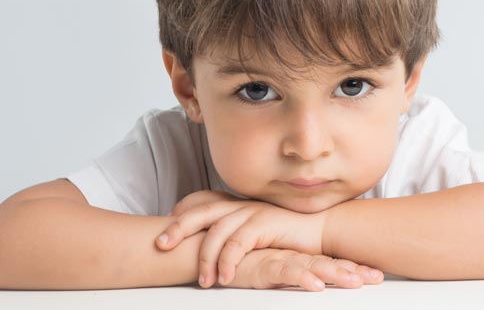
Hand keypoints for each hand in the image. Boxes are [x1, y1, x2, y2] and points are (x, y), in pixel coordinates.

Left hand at [155, 190, 326, 287]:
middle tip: (160, 245)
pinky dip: (227, 261)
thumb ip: (237, 232)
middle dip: (178, 228)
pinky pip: (238, 244)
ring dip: (205, 258)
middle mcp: (241, 204)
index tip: (167, 228)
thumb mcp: (258, 229)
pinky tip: (223, 278)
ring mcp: (253, 212)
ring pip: (217, 231)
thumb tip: (215, 244)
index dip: (182, 212)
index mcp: (237, 204)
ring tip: (201, 281)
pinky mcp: (265, 224)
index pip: (202, 201)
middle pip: (201, 211)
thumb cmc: (290, 233)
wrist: (323, 229)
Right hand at [222, 247, 383, 291]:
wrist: (207, 249)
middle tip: (376, 277)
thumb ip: (288, 270)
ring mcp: (277, 258)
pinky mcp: (260, 266)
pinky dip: (300, 278)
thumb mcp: (268, 267)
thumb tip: (312, 280)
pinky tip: (315, 285)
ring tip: (355, 282)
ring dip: (334, 274)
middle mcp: (290, 256)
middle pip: (327, 263)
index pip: (328, 261)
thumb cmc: (237, 260)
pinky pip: (283, 272)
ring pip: (311, 266)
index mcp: (295, 256)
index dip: (352, 267)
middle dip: (353, 270)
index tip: (375, 275)